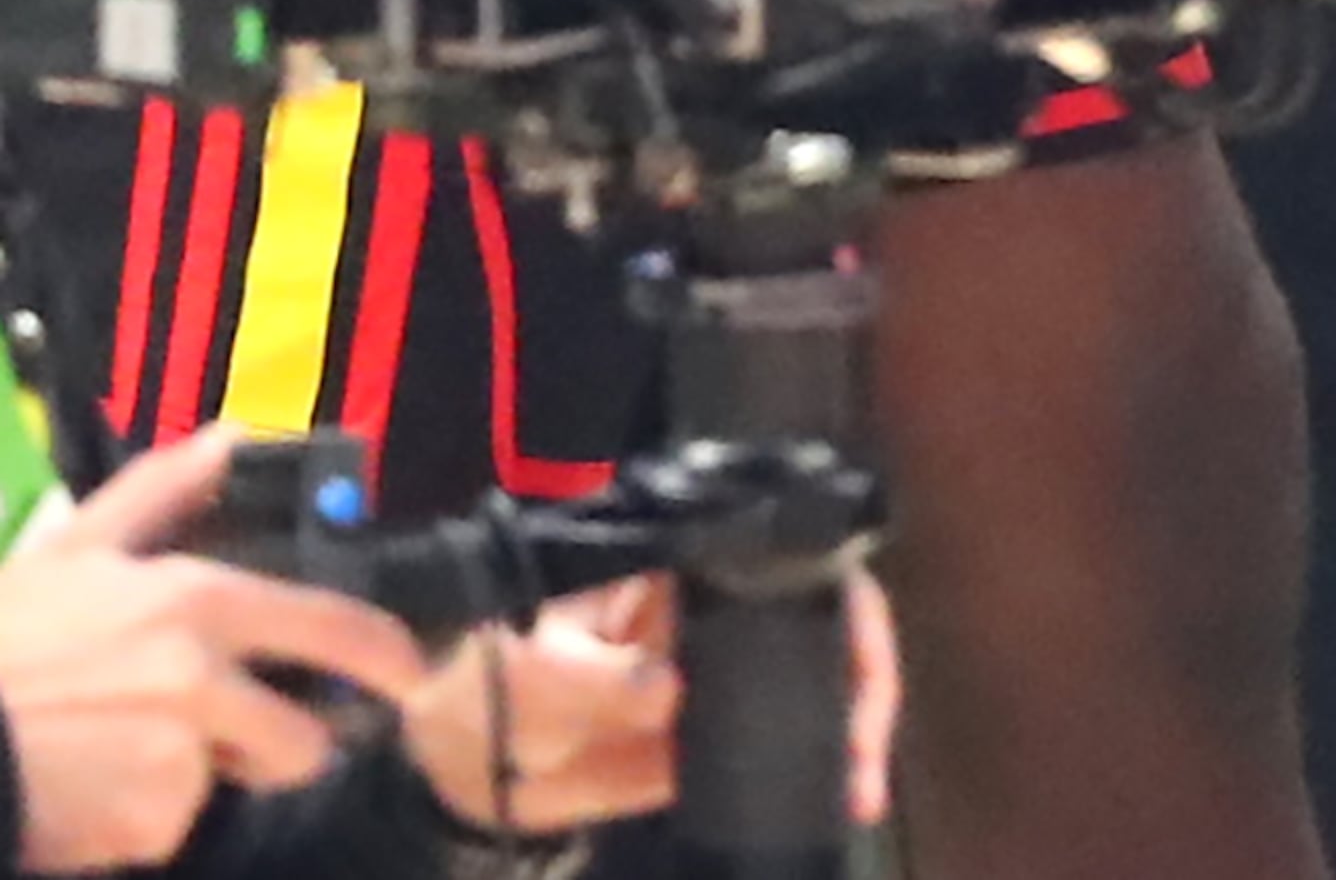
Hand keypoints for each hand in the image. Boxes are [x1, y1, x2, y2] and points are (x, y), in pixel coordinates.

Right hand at [0, 431, 425, 871]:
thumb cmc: (7, 645)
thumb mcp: (75, 551)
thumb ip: (161, 491)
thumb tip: (231, 436)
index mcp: (199, 603)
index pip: (327, 627)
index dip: (384, 654)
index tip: (412, 674)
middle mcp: (204, 679)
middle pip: (299, 739)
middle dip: (287, 748)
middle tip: (252, 744)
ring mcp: (181, 757)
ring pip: (229, 783)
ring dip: (202, 779)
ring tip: (134, 753)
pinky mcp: (150, 822)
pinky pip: (172, 825)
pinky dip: (146, 818)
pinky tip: (100, 791)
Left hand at [401, 565, 899, 837]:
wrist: (446, 758)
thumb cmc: (479, 675)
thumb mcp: (528, 667)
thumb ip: (592, 678)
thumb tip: (673, 690)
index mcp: (676, 569)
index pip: (779, 558)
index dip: (832, 596)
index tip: (853, 659)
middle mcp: (708, 614)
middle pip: (816, 622)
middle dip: (858, 680)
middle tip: (863, 754)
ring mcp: (708, 681)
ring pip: (804, 687)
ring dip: (843, 734)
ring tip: (853, 790)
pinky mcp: (696, 747)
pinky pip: (763, 752)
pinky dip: (803, 775)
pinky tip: (829, 803)